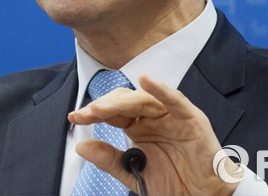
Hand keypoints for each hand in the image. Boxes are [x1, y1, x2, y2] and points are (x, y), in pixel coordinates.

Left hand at [68, 75, 239, 195]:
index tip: (75, 117)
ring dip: (123, 100)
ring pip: (146, 100)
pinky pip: (176, 102)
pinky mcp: (191, 120)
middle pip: (126, 102)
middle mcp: (154, 119)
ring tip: (104, 108)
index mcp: (140, 128)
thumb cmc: (174, 185)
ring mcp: (172, 117)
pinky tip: (147, 82)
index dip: (94, 112)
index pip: (114, 113)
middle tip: (87, 113)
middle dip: (105, 106)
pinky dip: (162, 90)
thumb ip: (109, 160)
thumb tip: (82, 147)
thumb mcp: (134, 173)